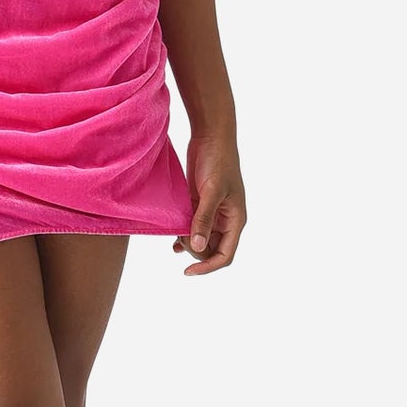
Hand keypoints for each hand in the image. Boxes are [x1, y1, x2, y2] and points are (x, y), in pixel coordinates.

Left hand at [174, 128, 245, 275]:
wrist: (211, 136)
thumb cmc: (218, 161)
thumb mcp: (211, 191)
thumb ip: (203, 219)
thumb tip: (197, 246)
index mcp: (235, 220)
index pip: (225, 255)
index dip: (208, 266)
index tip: (188, 271)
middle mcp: (225, 220)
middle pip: (211, 250)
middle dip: (195, 251)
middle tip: (179, 239)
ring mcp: (211, 212)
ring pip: (200, 239)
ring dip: (188, 243)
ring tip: (174, 238)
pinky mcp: (198, 203)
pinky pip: (191, 226)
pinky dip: (183, 233)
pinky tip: (171, 238)